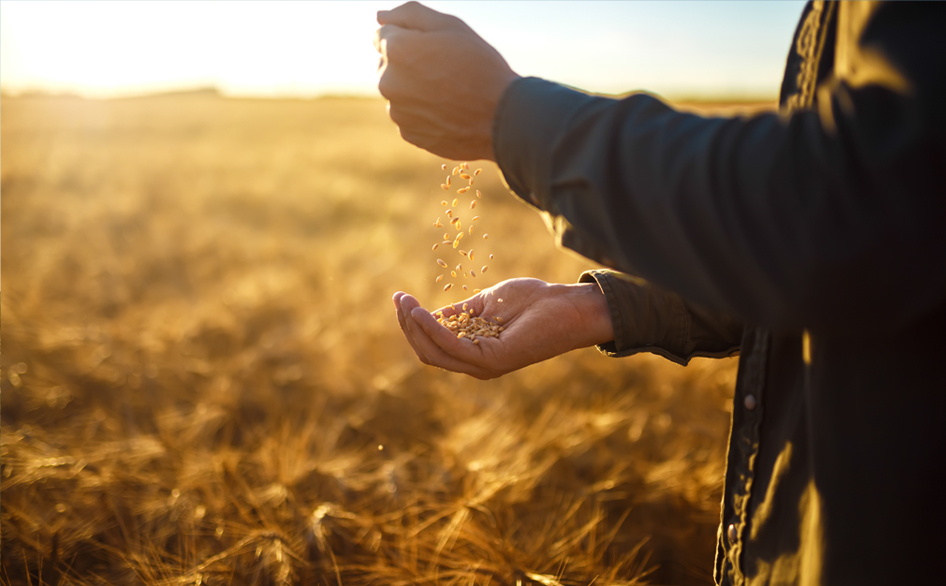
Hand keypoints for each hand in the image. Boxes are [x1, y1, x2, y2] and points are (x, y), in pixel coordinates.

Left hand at [375, 2, 520, 160]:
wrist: (501, 119)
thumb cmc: (480, 66)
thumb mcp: (450, 26)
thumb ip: (410, 14)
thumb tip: (381, 17)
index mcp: (396, 50)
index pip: (382, 36)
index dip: (409, 37)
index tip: (433, 47)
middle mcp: (388, 82)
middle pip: (387, 65)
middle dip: (407, 63)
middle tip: (444, 69)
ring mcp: (397, 111)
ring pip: (399, 92)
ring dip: (414, 89)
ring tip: (449, 92)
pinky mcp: (409, 134)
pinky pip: (409, 116)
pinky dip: (423, 112)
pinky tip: (448, 111)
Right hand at [393, 278, 613, 378]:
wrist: (566, 306)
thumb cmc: (533, 302)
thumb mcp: (485, 304)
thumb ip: (459, 313)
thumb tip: (428, 314)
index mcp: (474, 352)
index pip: (431, 346)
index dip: (412, 323)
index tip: (400, 298)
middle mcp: (476, 364)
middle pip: (427, 352)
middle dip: (407, 326)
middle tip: (398, 299)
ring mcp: (484, 365)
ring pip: (434, 352)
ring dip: (414, 327)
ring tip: (405, 303)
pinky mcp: (492, 360)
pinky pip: (452, 346)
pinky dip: (433, 329)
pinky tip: (422, 311)